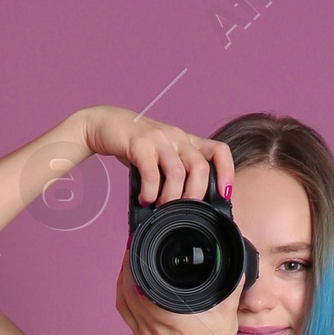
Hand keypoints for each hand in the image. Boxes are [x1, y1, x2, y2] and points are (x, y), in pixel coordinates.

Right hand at [76, 105, 232, 205]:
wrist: (107, 124)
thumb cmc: (138, 147)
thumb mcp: (163, 156)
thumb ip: (177, 174)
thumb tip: (189, 207)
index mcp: (187, 141)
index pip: (219, 151)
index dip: (227, 172)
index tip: (225, 194)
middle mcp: (177, 137)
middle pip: (200, 167)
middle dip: (194, 195)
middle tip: (182, 209)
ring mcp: (159, 139)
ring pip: (177, 173)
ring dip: (170, 197)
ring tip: (160, 205)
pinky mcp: (139, 143)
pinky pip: (152, 173)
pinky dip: (150, 192)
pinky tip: (144, 198)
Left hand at [114, 249, 242, 334]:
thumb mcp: (227, 310)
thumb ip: (232, 284)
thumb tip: (235, 263)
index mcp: (169, 318)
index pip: (139, 285)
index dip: (135, 263)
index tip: (137, 247)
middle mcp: (153, 326)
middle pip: (127, 290)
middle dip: (128, 266)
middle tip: (134, 248)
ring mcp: (145, 333)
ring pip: (123, 300)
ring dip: (123, 280)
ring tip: (129, 262)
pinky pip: (125, 312)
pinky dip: (123, 295)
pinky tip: (127, 284)